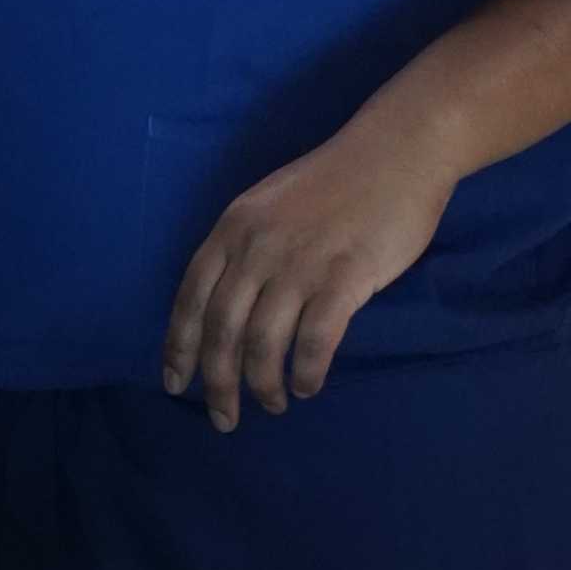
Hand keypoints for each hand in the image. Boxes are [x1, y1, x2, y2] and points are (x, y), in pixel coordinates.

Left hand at [161, 116, 454, 430]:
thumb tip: (229, 305)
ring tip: (273, 403)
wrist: (396, 150)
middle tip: (224, 419)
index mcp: (233, 227)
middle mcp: (258, 248)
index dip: (179, 347)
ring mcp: (300, 264)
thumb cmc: (336, 179)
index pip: (191, 298)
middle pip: (222, 331)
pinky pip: (313, 342)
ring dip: (263, 385)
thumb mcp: (269, 203)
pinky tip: (307, 385)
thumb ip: (245, 247)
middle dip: (217, 383)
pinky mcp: (344, 278)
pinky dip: (305, 373)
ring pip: (263, 344)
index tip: (175, 384)